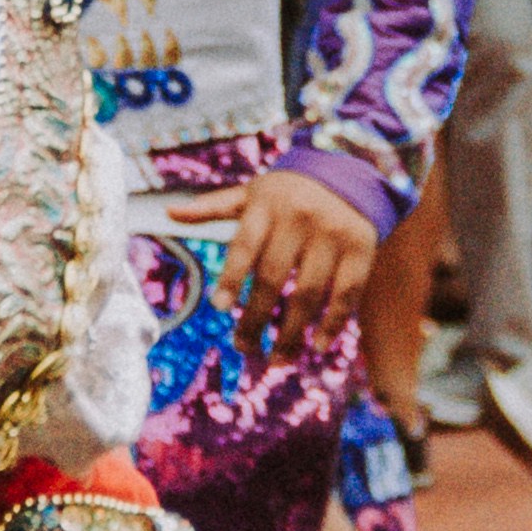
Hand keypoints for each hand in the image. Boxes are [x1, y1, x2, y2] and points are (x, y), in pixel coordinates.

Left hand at [165, 168, 377, 350]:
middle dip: (256, 318)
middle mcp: (300, 219)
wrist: (348, 170)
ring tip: (278, 360)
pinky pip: (346, 293)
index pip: (244, 245)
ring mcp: (332, 234)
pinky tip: (318, 347)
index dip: (231, 277)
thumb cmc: (287, 192)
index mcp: (267, 205)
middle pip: (272, 278)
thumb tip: (170, 213)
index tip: (219, 308)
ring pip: (308, 293)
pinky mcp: (361, 249)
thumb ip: (214, 207)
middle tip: (244, 348)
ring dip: (291, 333)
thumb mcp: (252, 193)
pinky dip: (333, 323)